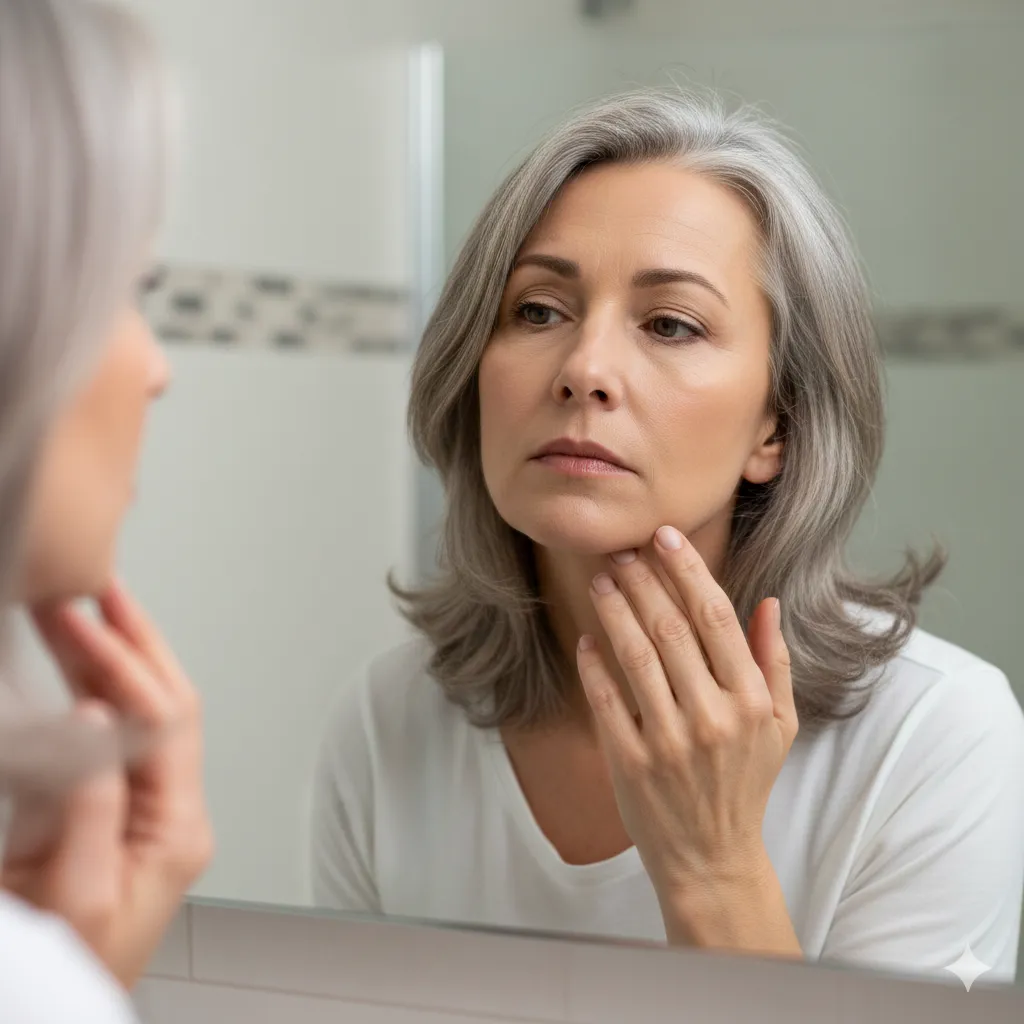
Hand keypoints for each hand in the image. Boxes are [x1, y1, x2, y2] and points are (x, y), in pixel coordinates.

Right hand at [2, 581, 212, 987]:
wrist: (59, 1013)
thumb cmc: (78, 972)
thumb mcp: (81, 896)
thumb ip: (93, 807)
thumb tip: (100, 722)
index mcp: (178, 828)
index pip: (165, 719)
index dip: (126, 662)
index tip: (87, 620)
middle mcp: (173, 814)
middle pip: (162, 703)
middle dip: (131, 641)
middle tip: (98, 589)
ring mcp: (147, 814)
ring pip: (137, 715)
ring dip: (110, 661)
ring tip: (80, 612)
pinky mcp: (115, 819)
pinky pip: (111, 742)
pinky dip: (89, 697)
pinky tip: (70, 672)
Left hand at [577, 525, 799, 952]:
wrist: (712, 858)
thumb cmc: (745, 783)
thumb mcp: (780, 725)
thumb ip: (774, 662)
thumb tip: (769, 603)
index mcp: (752, 700)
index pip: (716, 617)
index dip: (687, 570)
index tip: (665, 536)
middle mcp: (713, 716)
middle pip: (669, 627)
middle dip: (642, 580)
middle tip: (622, 551)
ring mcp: (669, 741)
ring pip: (635, 655)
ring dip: (614, 609)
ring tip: (601, 579)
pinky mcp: (632, 763)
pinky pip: (606, 700)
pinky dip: (594, 665)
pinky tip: (587, 638)